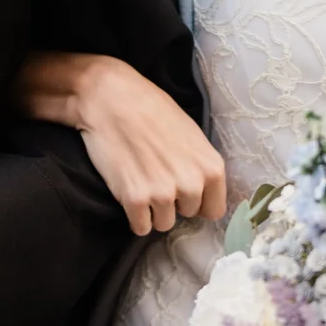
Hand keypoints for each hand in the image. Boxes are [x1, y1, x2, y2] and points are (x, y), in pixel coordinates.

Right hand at [17, 52, 225, 235]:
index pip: (214, 210)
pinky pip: (140, 227)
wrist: (110, 99)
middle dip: (173, 202)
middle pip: (187, 215)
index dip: (198, 202)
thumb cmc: (151, 109)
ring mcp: (163, 194)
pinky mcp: (135, 199)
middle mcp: (192, 184)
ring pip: (163, 224)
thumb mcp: (191, 133)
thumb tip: (202, 191)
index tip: (184, 192)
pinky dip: (133, 215)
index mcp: (211, 168)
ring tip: (140, 181)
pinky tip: (128, 190)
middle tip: (155, 176)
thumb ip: (200, 166)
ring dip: (152, 210)